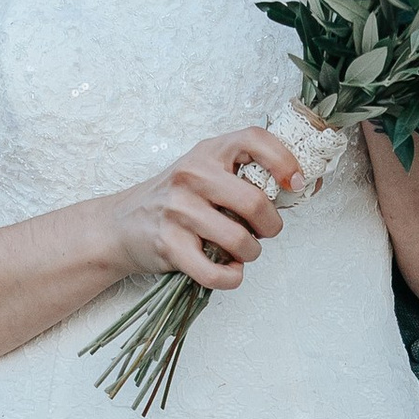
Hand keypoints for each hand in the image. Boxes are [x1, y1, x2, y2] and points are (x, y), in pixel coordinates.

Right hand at [107, 130, 301, 290]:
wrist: (121, 224)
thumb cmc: (176, 199)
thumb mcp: (205, 172)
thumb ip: (242, 175)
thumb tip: (297, 187)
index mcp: (208, 152)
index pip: (254, 139)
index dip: (284, 160)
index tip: (295, 184)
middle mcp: (192, 175)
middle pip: (255, 202)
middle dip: (271, 226)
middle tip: (264, 231)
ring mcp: (178, 210)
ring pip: (239, 241)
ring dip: (250, 253)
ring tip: (241, 252)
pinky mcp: (169, 245)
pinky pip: (216, 273)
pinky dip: (231, 278)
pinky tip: (228, 271)